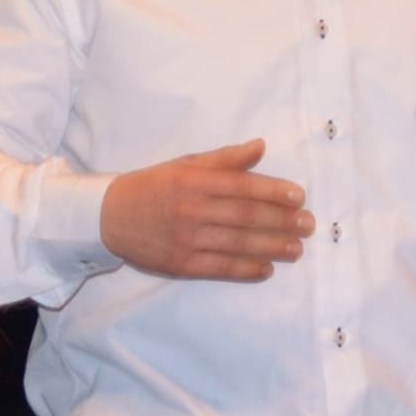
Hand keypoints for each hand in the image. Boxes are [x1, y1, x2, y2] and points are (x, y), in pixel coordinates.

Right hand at [102, 141, 311, 281]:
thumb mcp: (185, 165)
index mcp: (193, 181)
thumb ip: (224, 159)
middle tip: (308, 225)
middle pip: (245, 217)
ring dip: (271, 247)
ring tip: (296, 249)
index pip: (242, 187)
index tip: (299, 197)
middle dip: (281, 221)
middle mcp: (190, 210)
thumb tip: (260, 146)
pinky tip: (267, 268)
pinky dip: (246, 269)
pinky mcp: (180, 264)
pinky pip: (220, 268)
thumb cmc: (154, 187)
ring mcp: (185, 240)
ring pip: (237, 244)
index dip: (273, 192)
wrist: (108, 217)